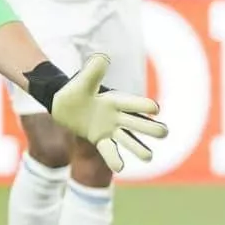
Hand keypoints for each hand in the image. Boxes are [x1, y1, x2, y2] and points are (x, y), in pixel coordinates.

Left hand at [48, 54, 169, 172]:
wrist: (62, 104)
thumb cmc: (74, 90)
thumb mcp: (82, 81)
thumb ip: (93, 71)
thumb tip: (103, 57)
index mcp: (116, 100)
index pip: (135, 104)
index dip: (145, 106)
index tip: (155, 109)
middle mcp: (117, 116)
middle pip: (140, 124)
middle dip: (152, 128)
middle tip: (163, 133)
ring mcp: (110, 129)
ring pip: (129, 140)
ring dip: (140, 148)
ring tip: (148, 157)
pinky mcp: (100, 139)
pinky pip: (109, 150)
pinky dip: (114, 158)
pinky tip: (120, 167)